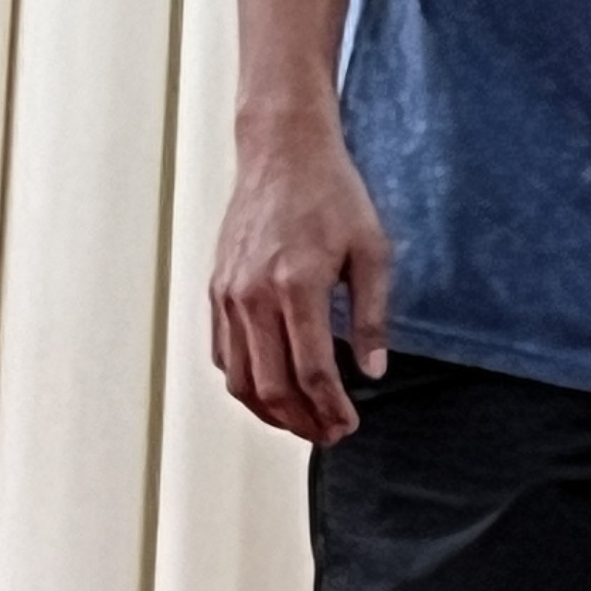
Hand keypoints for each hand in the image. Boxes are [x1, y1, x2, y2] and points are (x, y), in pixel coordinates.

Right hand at [209, 117, 391, 444]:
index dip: (331, 407)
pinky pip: (224, 355)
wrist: (283, 156)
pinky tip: (273, 391)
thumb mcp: (372, 249)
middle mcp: (253, 297)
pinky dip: (246, 383)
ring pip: (240, 378)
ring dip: (270, 412)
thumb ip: (371, 314)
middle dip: (302, 421)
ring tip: (303, 423)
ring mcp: (228, 296)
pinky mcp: (216, 292)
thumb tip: (374, 370)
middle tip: (330, 435)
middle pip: (271, 385)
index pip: (311, 369)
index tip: (350, 425)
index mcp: (296, 285)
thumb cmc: (334, 197)